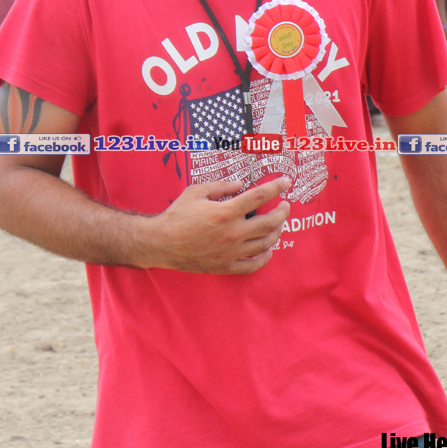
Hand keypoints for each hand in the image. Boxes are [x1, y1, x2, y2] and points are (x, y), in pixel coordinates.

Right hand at [144, 176, 291, 273]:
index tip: (286, 181)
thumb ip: (222, 186)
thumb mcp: (196, 191)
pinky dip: (265, 258)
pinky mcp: (225, 266)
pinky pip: (252, 265)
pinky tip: (268, 250)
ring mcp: (231, 252)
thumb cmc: (177, 215)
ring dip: (277, 232)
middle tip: (285, 205)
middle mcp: (233, 233)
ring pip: (265, 244)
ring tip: (278, 225)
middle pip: (270, 223)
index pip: (260, 196)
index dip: (277, 187)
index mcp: (226, 212)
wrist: (161, 243)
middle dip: (282, 212)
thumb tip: (241, 185)